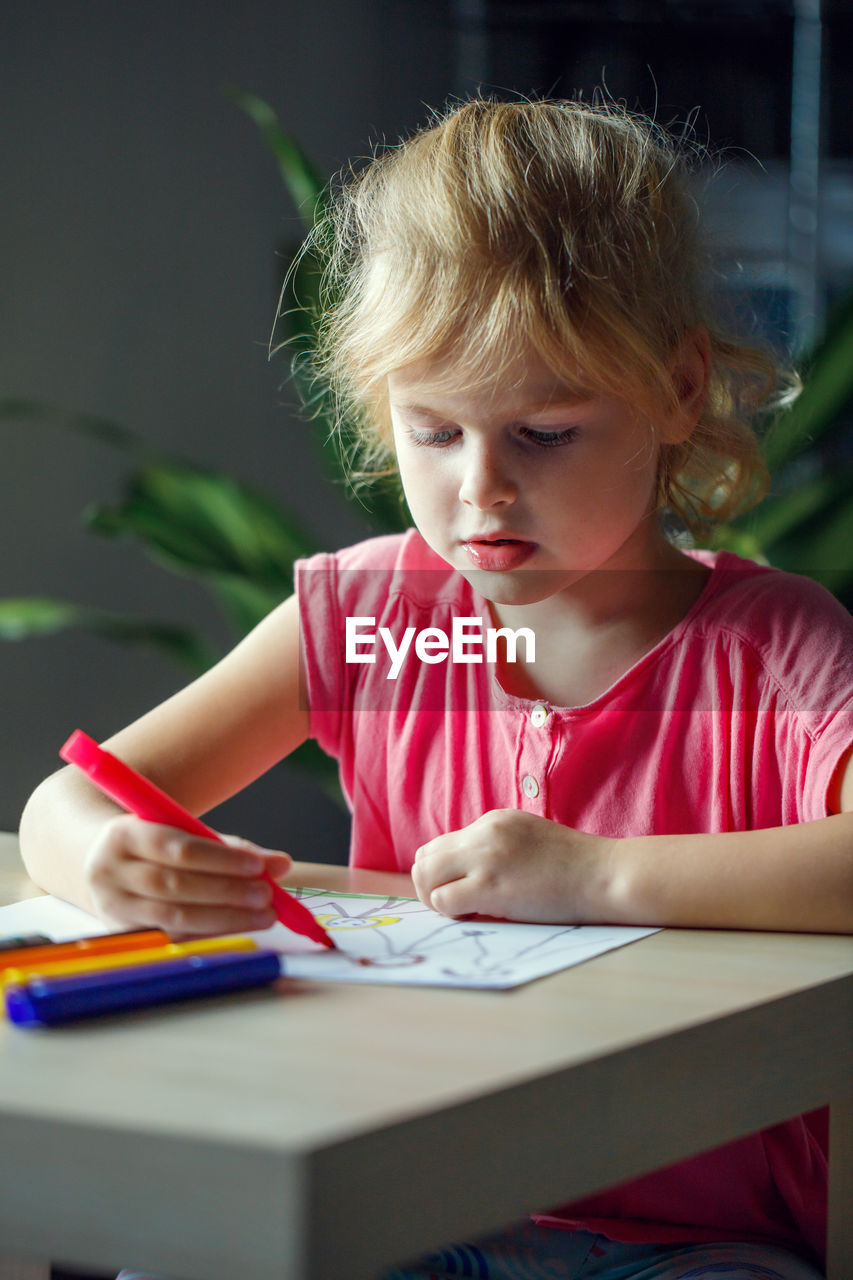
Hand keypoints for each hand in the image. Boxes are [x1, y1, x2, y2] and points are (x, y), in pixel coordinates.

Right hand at [84, 814, 292, 935]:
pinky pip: (173, 938)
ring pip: (174, 917)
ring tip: (263, 914)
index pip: (178, 848)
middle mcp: (110, 872)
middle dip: (227, 891)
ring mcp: (113, 907)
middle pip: (175, 885)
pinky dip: (211, 933)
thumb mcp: (183, 832)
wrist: (100, 862)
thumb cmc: (155, 845)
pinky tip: (240, 927)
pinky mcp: (123, 935)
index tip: (259, 865)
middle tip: (266, 894)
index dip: (221, 859)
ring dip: (226, 918)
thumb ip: (231, 848)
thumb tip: (280, 863)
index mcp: (125, 835)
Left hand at [411, 809, 612, 922]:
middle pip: (424, 859)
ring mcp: (485, 857)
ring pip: (425, 877)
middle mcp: (483, 833)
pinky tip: (477, 916)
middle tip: (457, 906)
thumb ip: (497, 847)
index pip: (440, 845)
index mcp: (493, 821)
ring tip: (466, 911)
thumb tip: (464, 874)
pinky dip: (451, 914)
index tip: (462, 891)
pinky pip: (443, 901)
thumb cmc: (575, 867)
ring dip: (437, 901)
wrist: (605, 875)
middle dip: (431, 887)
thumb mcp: (528, 839)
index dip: (443, 873)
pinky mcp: (491, 885)